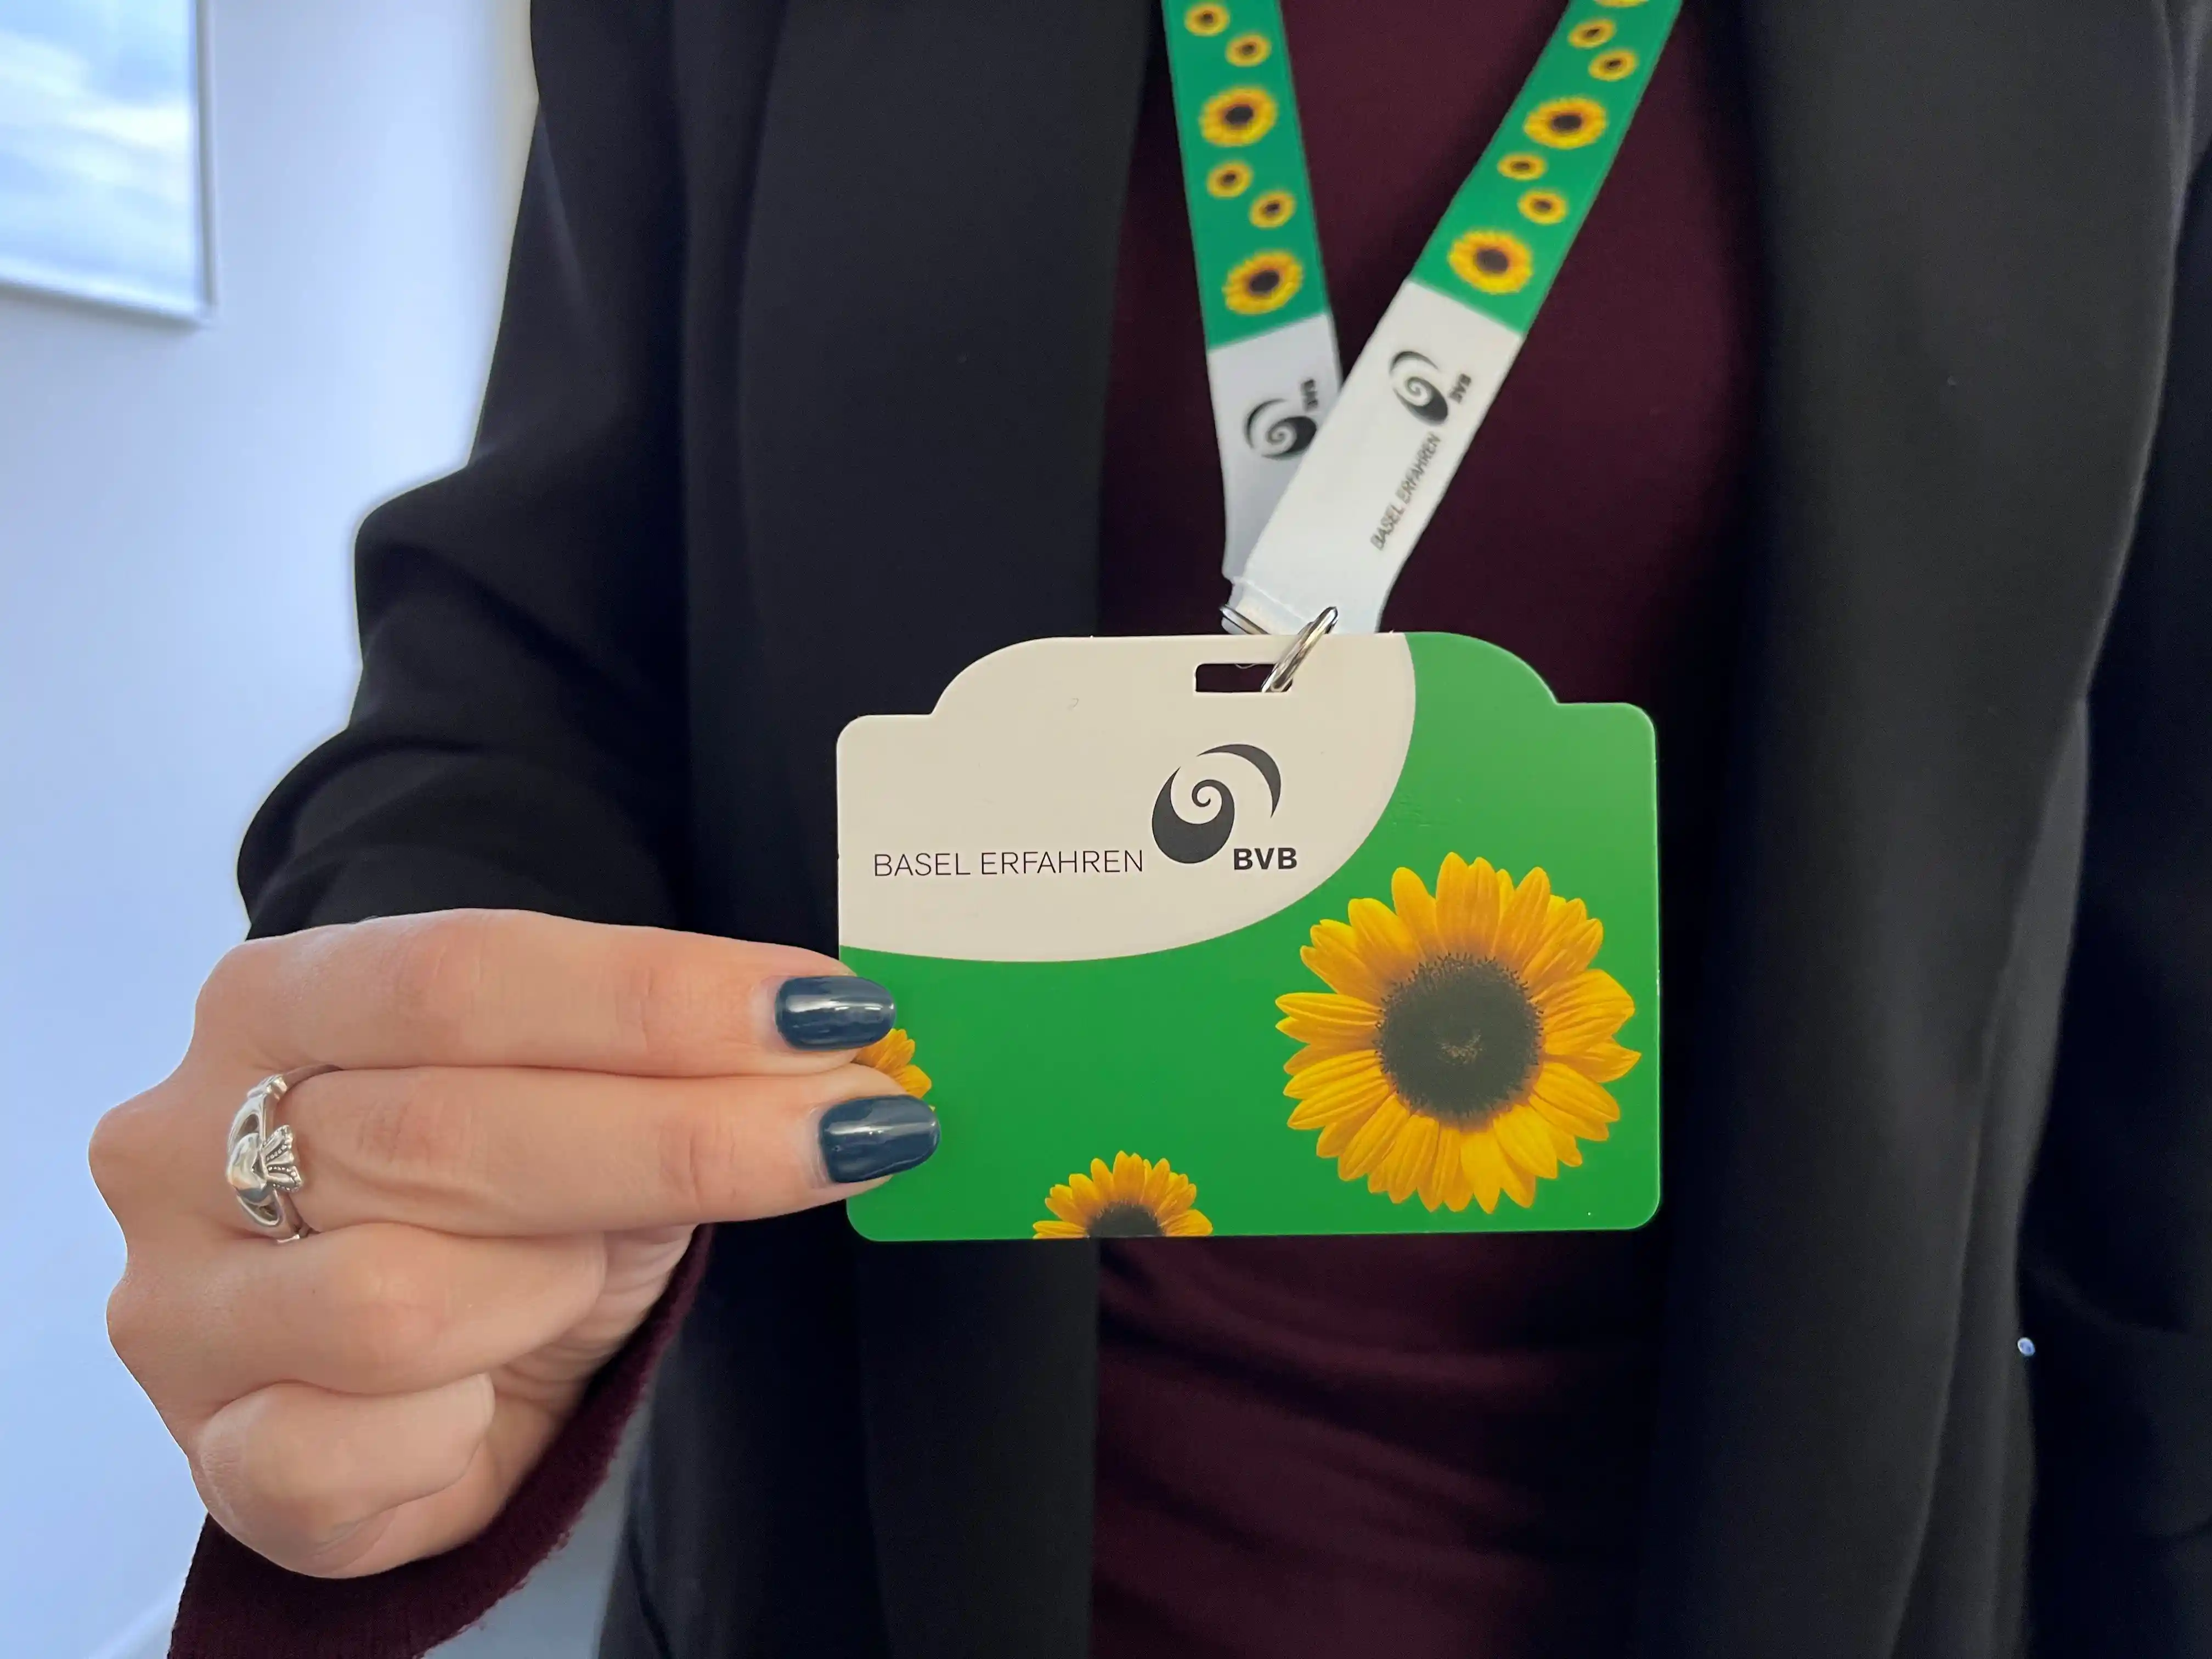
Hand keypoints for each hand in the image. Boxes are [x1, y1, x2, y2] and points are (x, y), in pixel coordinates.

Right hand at [89, 909, 933, 1576]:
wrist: (419, 1376)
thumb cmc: (507, 1206)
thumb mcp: (586, 1102)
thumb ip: (675, 1064)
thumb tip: (840, 1037)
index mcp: (274, 1002)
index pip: (467, 972)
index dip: (658, 995)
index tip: (826, 1009)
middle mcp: (188, 1141)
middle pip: (449, 1127)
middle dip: (682, 1134)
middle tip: (847, 1127)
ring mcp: (183, 1307)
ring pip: (397, 1302)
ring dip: (542, 1289)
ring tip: (578, 1281)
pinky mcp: (214, 1461)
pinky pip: (349, 1453)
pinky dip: (455, 1432)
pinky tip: (486, 1401)